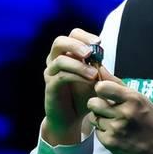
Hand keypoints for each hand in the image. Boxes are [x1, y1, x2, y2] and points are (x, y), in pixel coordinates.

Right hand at [41, 28, 100, 145]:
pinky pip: (60, 76)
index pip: (73, 34)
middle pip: (60, 41)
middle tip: (90, 53)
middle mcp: (55, 59)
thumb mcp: (95, 79)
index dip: (85, 36)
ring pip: (59, 59)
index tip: (99, 42)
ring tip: (94, 73)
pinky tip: (89, 81)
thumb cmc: (83, 95)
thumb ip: (99, 67)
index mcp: (67, 53)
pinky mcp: (50, 86)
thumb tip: (102, 55)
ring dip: (79, 64)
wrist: (72, 118)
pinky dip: (76, 76)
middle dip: (76, 45)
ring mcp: (51, 72)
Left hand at [87, 81, 152, 153]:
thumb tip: (100, 69)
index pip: (102, 87)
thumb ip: (117, 83)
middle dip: (97, 104)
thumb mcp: (139, 98)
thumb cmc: (149, 120)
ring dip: (100, 118)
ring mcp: (116, 129)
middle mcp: (123, 113)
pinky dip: (103, 131)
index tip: (105, 92)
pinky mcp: (110, 142)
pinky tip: (115, 132)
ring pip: (93, 117)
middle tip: (106, 108)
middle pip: (93, 103)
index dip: (101, 88)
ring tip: (113, 121)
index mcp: (132, 99)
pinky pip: (97, 131)